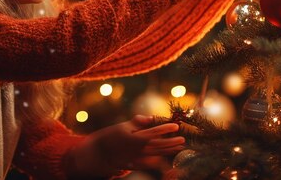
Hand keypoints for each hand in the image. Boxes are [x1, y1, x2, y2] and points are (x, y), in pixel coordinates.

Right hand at [66, 115, 184, 176]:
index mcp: (135, 138)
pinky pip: (150, 162)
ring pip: (156, 154)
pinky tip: (166, 156)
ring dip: (168, 150)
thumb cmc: (110, 136)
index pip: (154, 132)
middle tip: (183, 138)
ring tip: (179, 147)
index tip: (176, 126)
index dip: (165, 129)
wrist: (97, 153)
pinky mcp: (135, 164)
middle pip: (159, 145)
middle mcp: (138, 149)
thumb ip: (137, 122)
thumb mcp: (123, 126)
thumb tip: (151, 118)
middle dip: (171, 142)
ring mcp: (137, 158)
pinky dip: (159, 159)